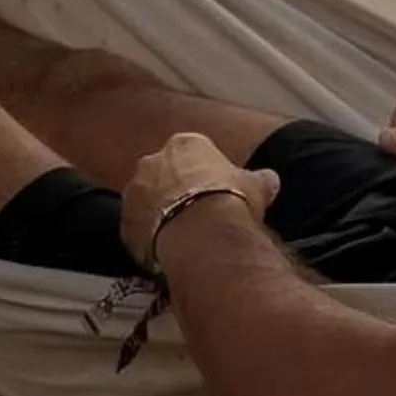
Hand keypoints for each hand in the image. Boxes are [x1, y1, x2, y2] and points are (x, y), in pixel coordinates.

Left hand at [120, 132, 278, 270]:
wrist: (201, 232)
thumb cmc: (230, 199)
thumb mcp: (254, 186)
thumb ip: (258, 180)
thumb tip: (271, 179)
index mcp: (185, 144)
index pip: (192, 154)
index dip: (204, 175)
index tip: (215, 193)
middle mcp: (152, 161)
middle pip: (163, 175)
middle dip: (175, 192)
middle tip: (194, 215)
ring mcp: (133, 191)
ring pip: (146, 202)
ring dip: (158, 214)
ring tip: (181, 238)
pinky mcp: (123, 223)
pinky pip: (136, 229)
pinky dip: (148, 238)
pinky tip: (166, 252)